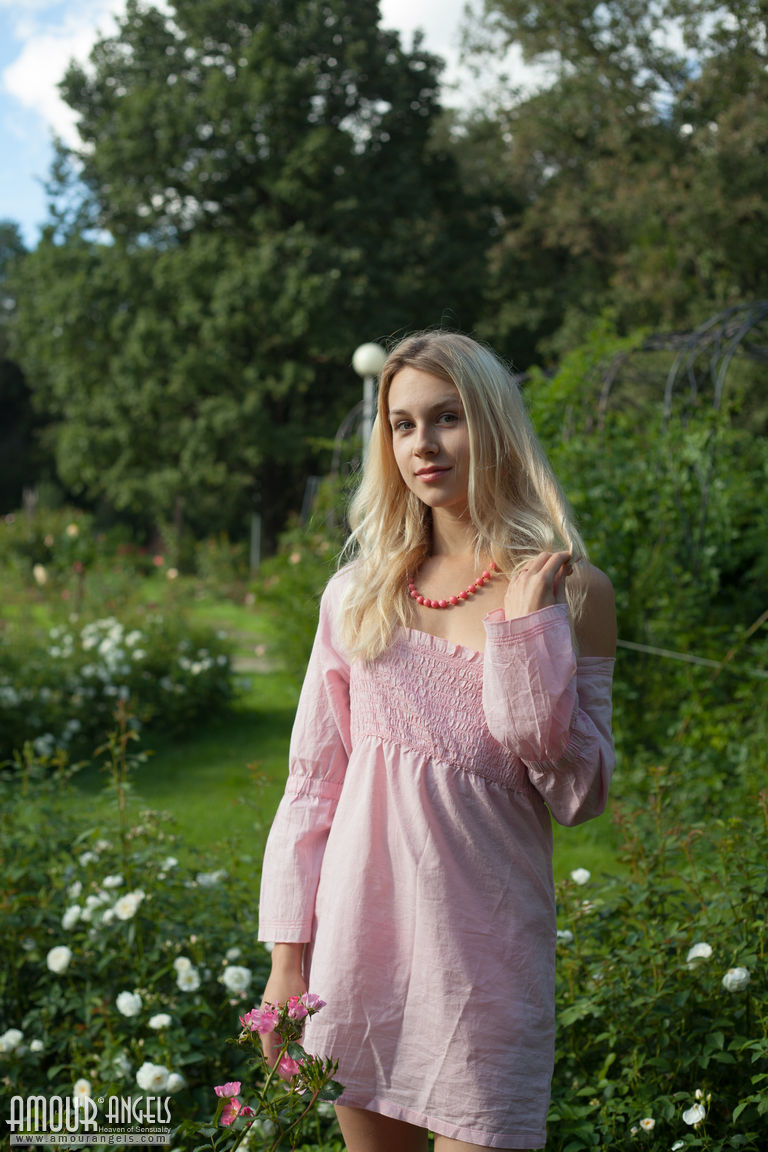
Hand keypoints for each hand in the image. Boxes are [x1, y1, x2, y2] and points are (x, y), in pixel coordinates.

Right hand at [260, 944, 306, 1068]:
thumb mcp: (297, 1013)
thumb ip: (296, 1035)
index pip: (270, 1058)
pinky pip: (277, 1032)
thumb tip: (299, 1057)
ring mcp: (266, 1020)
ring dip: (286, 1052)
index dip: (281, 1071)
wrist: (285, 965)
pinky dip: (285, 1040)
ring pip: (275, 1042)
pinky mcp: (271, 1014)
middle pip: (272, 1052)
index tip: (292, 1080)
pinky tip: (296, 1043)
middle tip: (299, 1073)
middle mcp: (263, 1026)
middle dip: (285, 1064)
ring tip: (299, 1061)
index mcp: (266, 1028)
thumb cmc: (292, 987)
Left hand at [503, 550, 572, 619]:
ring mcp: (516, 583)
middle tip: (564, 568)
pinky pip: (520, 574)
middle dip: (554, 558)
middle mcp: (527, 578)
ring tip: (551, 576)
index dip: (566, 556)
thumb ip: (561, 582)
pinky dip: (530, 573)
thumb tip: (565, 567)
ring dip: (541, 565)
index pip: (555, 559)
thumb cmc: (547, 625)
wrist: (524, 641)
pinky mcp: (510, 589)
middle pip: (542, 557)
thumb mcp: (560, 603)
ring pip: (530, 564)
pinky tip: (537, 583)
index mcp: (542, 580)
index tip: (572, 558)